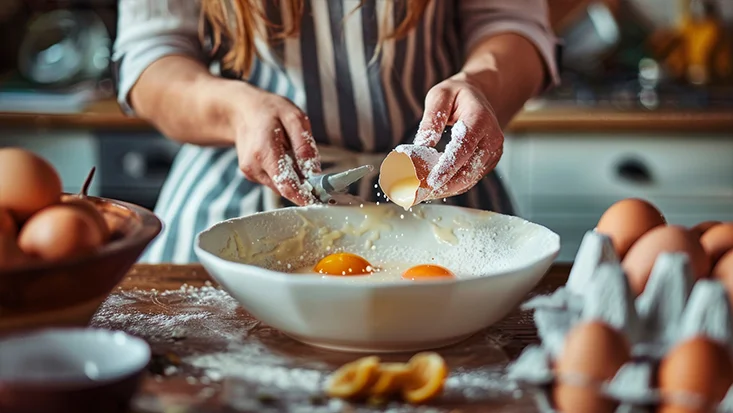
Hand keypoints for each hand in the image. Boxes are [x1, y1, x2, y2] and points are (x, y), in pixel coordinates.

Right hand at [232, 84, 320, 205]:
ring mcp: (251, 173)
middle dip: (303, 185)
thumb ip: (304, 145)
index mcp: (264, 152)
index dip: (304, 197)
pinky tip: (283, 156)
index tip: (319, 203)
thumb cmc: (269, 110)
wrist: (241, 111)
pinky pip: (275, 181)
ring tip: (292, 153)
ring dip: (294, 177)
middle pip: (285, 188)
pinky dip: (285, 174)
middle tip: (316, 174)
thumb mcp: (294, 117)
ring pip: (281, 186)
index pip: (286, 184)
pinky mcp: (252, 175)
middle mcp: (254, 167)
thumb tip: (315, 172)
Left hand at [413, 73, 502, 198]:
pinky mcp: (489, 161)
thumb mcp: (439, 96)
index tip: (432, 180)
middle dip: (445, 184)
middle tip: (420, 193)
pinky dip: (453, 186)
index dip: (448, 166)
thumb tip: (420, 146)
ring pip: (470, 179)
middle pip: (469, 168)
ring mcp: (493, 152)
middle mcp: (492, 137)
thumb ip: (431, 120)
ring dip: (447, 189)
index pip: (464, 147)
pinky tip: (435, 189)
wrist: (480, 96)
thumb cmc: (457, 95)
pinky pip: (471, 179)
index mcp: (480, 118)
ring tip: (423, 194)